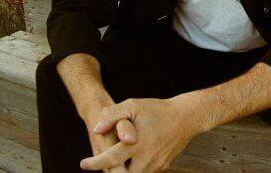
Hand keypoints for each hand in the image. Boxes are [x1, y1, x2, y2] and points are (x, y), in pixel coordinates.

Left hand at [82, 92, 206, 170]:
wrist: (186, 118)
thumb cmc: (158, 110)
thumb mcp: (133, 105)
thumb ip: (112, 115)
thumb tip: (96, 129)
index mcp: (137, 144)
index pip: (111, 159)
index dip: (95, 163)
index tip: (84, 163)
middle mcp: (146, 159)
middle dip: (110, 170)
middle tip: (101, 161)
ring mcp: (156, 165)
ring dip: (122, 170)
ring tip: (116, 159)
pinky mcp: (162, 167)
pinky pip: (144, 172)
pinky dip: (135, 169)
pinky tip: (132, 159)